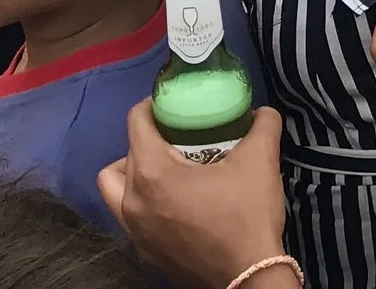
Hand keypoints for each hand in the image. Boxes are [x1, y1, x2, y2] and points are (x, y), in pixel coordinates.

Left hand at [99, 103, 287, 286]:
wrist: (248, 279)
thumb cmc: (246, 215)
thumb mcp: (261, 159)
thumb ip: (261, 124)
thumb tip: (261, 111)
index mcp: (152, 172)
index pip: (136, 121)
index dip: (154, 105)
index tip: (176, 104)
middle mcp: (133, 201)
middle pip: (124, 154)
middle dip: (148, 139)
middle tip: (177, 138)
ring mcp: (135, 231)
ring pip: (114, 190)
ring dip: (134, 174)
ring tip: (167, 170)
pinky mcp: (144, 254)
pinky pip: (128, 218)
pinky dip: (142, 204)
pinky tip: (174, 204)